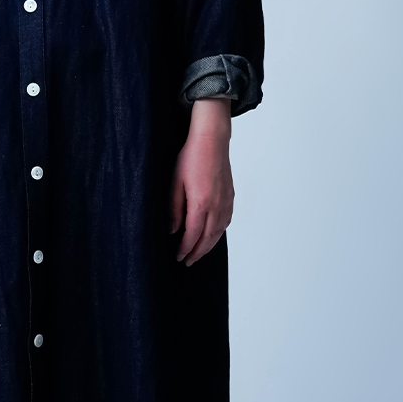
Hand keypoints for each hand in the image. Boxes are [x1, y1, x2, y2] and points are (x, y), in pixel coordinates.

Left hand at [169, 99, 233, 264]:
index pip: (193, 235)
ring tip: (198, 253)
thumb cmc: (191, 156)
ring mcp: (225, 201)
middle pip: (207, 238)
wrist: (212, 140)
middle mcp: (216, 206)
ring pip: (218, 232)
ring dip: (209, 246)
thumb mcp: (175, 181)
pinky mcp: (230, 196)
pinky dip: (219, 233)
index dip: (185, 249)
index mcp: (201, 203)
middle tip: (187, 261)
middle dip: (197, 253)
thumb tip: (172, 230)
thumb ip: (174, 208)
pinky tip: (213, 235)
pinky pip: (226, 221)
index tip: (179, 257)